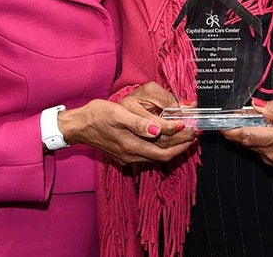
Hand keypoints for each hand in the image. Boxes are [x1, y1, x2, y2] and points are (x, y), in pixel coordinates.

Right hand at [59, 91, 195, 165]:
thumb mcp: (118, 114)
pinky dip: (160, 147)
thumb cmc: (97, 116)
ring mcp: (127, 157)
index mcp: (132, 146)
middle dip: (181, 146)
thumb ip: (139, 124)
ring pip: (156, 156)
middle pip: (163, 156)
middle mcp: (131, 155)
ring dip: (172, 147)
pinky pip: (148, 154)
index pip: (165, 151)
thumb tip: (158, 131)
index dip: (181, 143)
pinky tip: (164, 138)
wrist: (77, 126)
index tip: (193, 130)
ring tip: (184, 134)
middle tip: (195, 133)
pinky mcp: (123, 154)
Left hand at [221, 99, 272, 170]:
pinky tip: (265, 127)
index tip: (221, 119)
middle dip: (236, 127)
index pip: (246, 135)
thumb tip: (256, 105)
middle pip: (245, 140)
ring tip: (255, 117)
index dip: (231, 127)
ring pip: (251, 144)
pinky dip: (256, 137)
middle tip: (236, 112)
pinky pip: (258, 148)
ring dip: (247, 131)